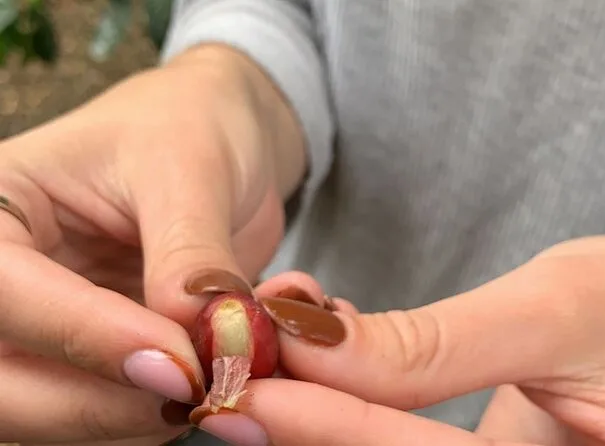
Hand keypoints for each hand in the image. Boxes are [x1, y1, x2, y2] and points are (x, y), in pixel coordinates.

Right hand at [0, 43, 303, 443]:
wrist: (223, 139)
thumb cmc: (190, 123)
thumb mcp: (188, 166)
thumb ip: (190, 256)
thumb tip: (207, 344)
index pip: (3, 294)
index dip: (84, 338)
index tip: (182, 361)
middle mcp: (9, 281)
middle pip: (5, 389)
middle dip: (100, 407)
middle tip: (198, 391)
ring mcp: (54, 327)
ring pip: (61, 416)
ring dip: (148, 413)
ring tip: (236, 368)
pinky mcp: (106, 354)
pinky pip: (124, 407)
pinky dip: (180, 403)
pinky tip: (245, 362)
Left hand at [194, 233, 604, 445]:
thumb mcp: (560, 310)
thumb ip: (438, 344)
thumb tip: (313, 341)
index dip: (337, 431)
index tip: (253, 392)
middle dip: (312, 432)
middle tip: (233, 384)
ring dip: (324, 418)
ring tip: (259, 361)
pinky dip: (355, 411)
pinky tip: (313, 360)